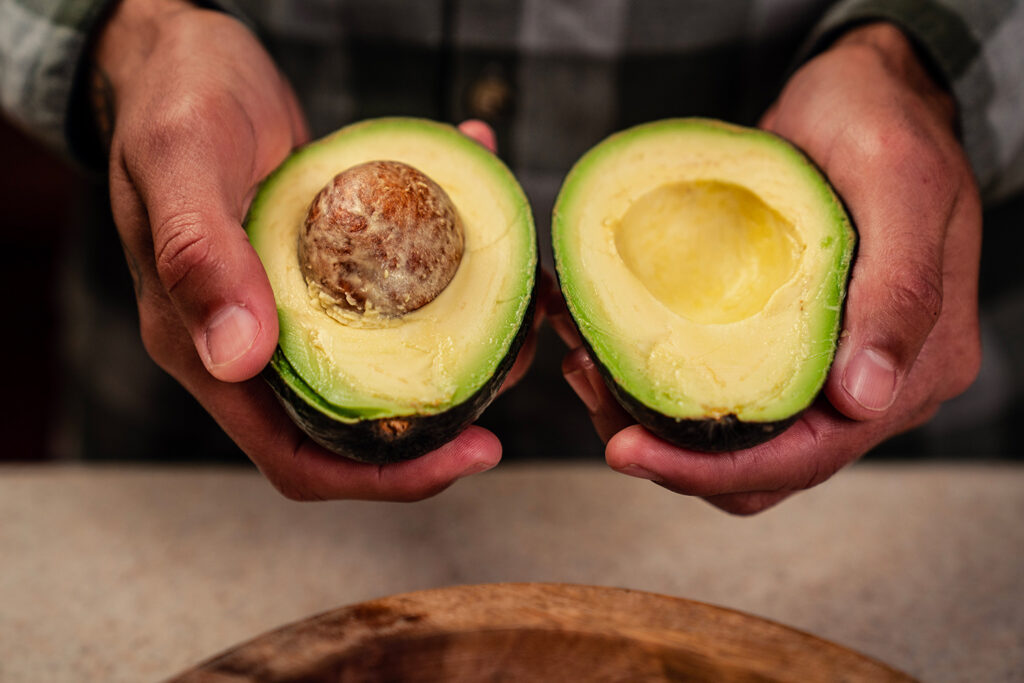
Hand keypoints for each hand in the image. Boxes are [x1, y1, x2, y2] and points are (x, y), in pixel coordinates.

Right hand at [94, 0, 512, 500]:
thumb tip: (238, 359)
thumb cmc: (171, 95)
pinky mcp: (322, 270)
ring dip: (458, 344)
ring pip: (383, 363)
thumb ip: (200, 256)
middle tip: (515, 367)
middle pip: (356, 427)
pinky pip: (391, 291)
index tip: (472, 456)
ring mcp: (290, 309)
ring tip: (518, 304)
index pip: (297, 459)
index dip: (385, 478)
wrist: (179, 53)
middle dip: (444, 418)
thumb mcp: (181, 157)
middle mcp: (251, 344)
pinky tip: (480, 212)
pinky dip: (441, 263)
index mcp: (204, 347)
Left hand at [557, 22, 981, 513]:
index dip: (711, 470)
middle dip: (666, 451)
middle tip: (589, 389)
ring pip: (729, 441)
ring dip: (651, 418)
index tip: (625, 449)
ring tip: (587, 362)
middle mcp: (868, 387)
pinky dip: (660, 381)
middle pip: (758, 469)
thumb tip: (864, 399)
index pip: (806, 458)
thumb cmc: (884, 121)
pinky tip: (611, 340)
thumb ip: (897, 290)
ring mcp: (823, 369)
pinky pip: (719, 390)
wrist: (866, 92)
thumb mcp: (899, 181)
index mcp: (913, 370)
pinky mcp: (782, 346)